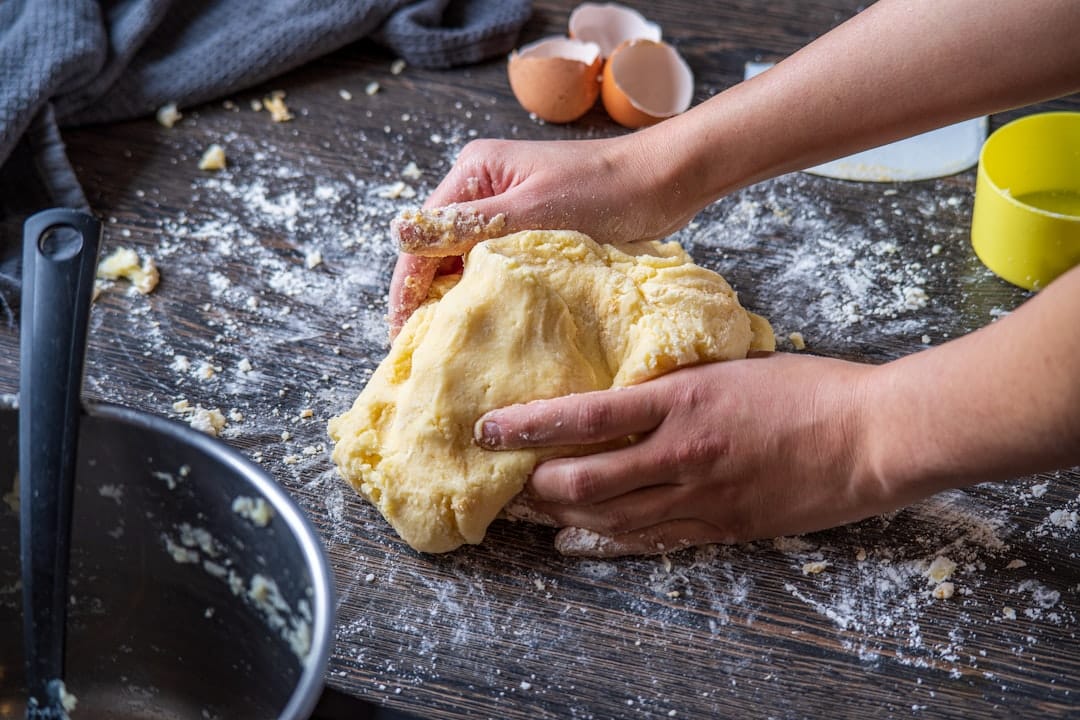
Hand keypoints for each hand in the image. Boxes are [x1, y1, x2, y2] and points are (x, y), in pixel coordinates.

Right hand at [388, 132, 701, 336]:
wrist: (664, 181)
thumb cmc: (606, 190)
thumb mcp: (532, 210)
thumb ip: (468, 225)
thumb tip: (399, 233)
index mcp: (474, 173)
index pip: (423, 239)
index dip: (407, 289)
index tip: (402, 337)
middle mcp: (482, 188)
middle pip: (438, 251)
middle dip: (429, 298)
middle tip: (424, 352)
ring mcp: (507, 209)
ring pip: (466, 262)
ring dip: (460, 299)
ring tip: (452, 348)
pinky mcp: (531, 229)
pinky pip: (496, 266)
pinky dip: (491, 293)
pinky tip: (490, 325)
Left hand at [475, 353, 888, 556]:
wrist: (869, 436)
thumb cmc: (807, 389)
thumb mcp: (729, 367)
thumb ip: (675, 385)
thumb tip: (627, 391)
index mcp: (682, 399)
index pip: (585, 415)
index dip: (528, 425)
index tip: (490, 428)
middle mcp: (681, 452)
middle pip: (584, 480)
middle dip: (536, 484)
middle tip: (508, 480)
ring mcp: (701, 496)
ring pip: (610, 518)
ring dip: (562, 516)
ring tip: (532, 511)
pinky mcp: (722, 527)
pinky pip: (651, 541)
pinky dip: (608, 541)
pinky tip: (579, 539)